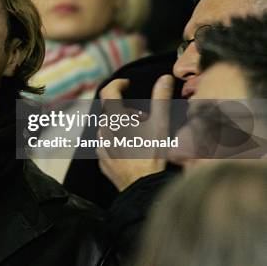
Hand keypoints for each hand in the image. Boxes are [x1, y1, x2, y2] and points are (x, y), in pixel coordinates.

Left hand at [96, 75, 173, 190]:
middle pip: (111, 112)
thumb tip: (165, 78)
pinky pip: (107, 144)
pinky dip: (117, 142)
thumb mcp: (160, 124)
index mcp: (115, 118)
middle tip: (144, 117)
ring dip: (122, 126)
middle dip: (127, 110)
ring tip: (140, 135)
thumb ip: (161, 98)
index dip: (118, 84)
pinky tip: (132, 149)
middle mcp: (104, 130)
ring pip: (109, 128)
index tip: (126, 85)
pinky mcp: (102, 160)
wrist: (143, 187)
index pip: (108, 91)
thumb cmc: (152, 155)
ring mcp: (101, 146)